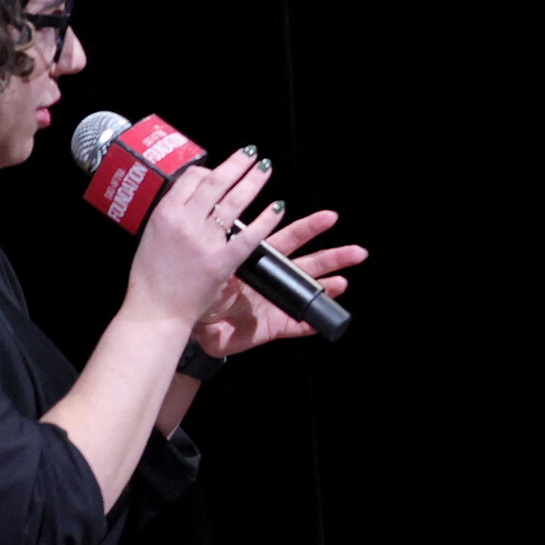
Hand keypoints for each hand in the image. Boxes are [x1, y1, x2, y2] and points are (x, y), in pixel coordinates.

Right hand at [128, 147, 285, 325]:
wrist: (156, 309)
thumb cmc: (151, 277)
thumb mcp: (151, 236)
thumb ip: (172, 216)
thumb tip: (191, 198)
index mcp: (165, 214)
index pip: (191, 178)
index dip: (210, 170)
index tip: (221, 169)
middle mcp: (186, 222)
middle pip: (216, 182)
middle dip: (238, 164)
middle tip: (252, 154)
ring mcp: (206, 241)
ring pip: (235, 201)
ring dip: (253, 181)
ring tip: (265, 169)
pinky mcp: (223, 260)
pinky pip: (250, 234)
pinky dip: (266, 218)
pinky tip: (277, 207)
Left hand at [191, 207, 366, 356]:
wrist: (187, 324)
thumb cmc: (197, 290)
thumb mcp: (208, 266)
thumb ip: (222, 250)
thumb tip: (236, 232)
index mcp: (258, 260)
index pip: (288, 239)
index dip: (309, 229)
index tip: (329, 218)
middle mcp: (272, 279)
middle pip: (309, 262)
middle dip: (334, 255)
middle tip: (357, 250)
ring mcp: (276, 302)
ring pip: (309, 291)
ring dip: (330, 286)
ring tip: (347, 281)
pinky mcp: (274, 325)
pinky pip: (299, 325)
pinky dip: (313, 323)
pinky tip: (326, 318)